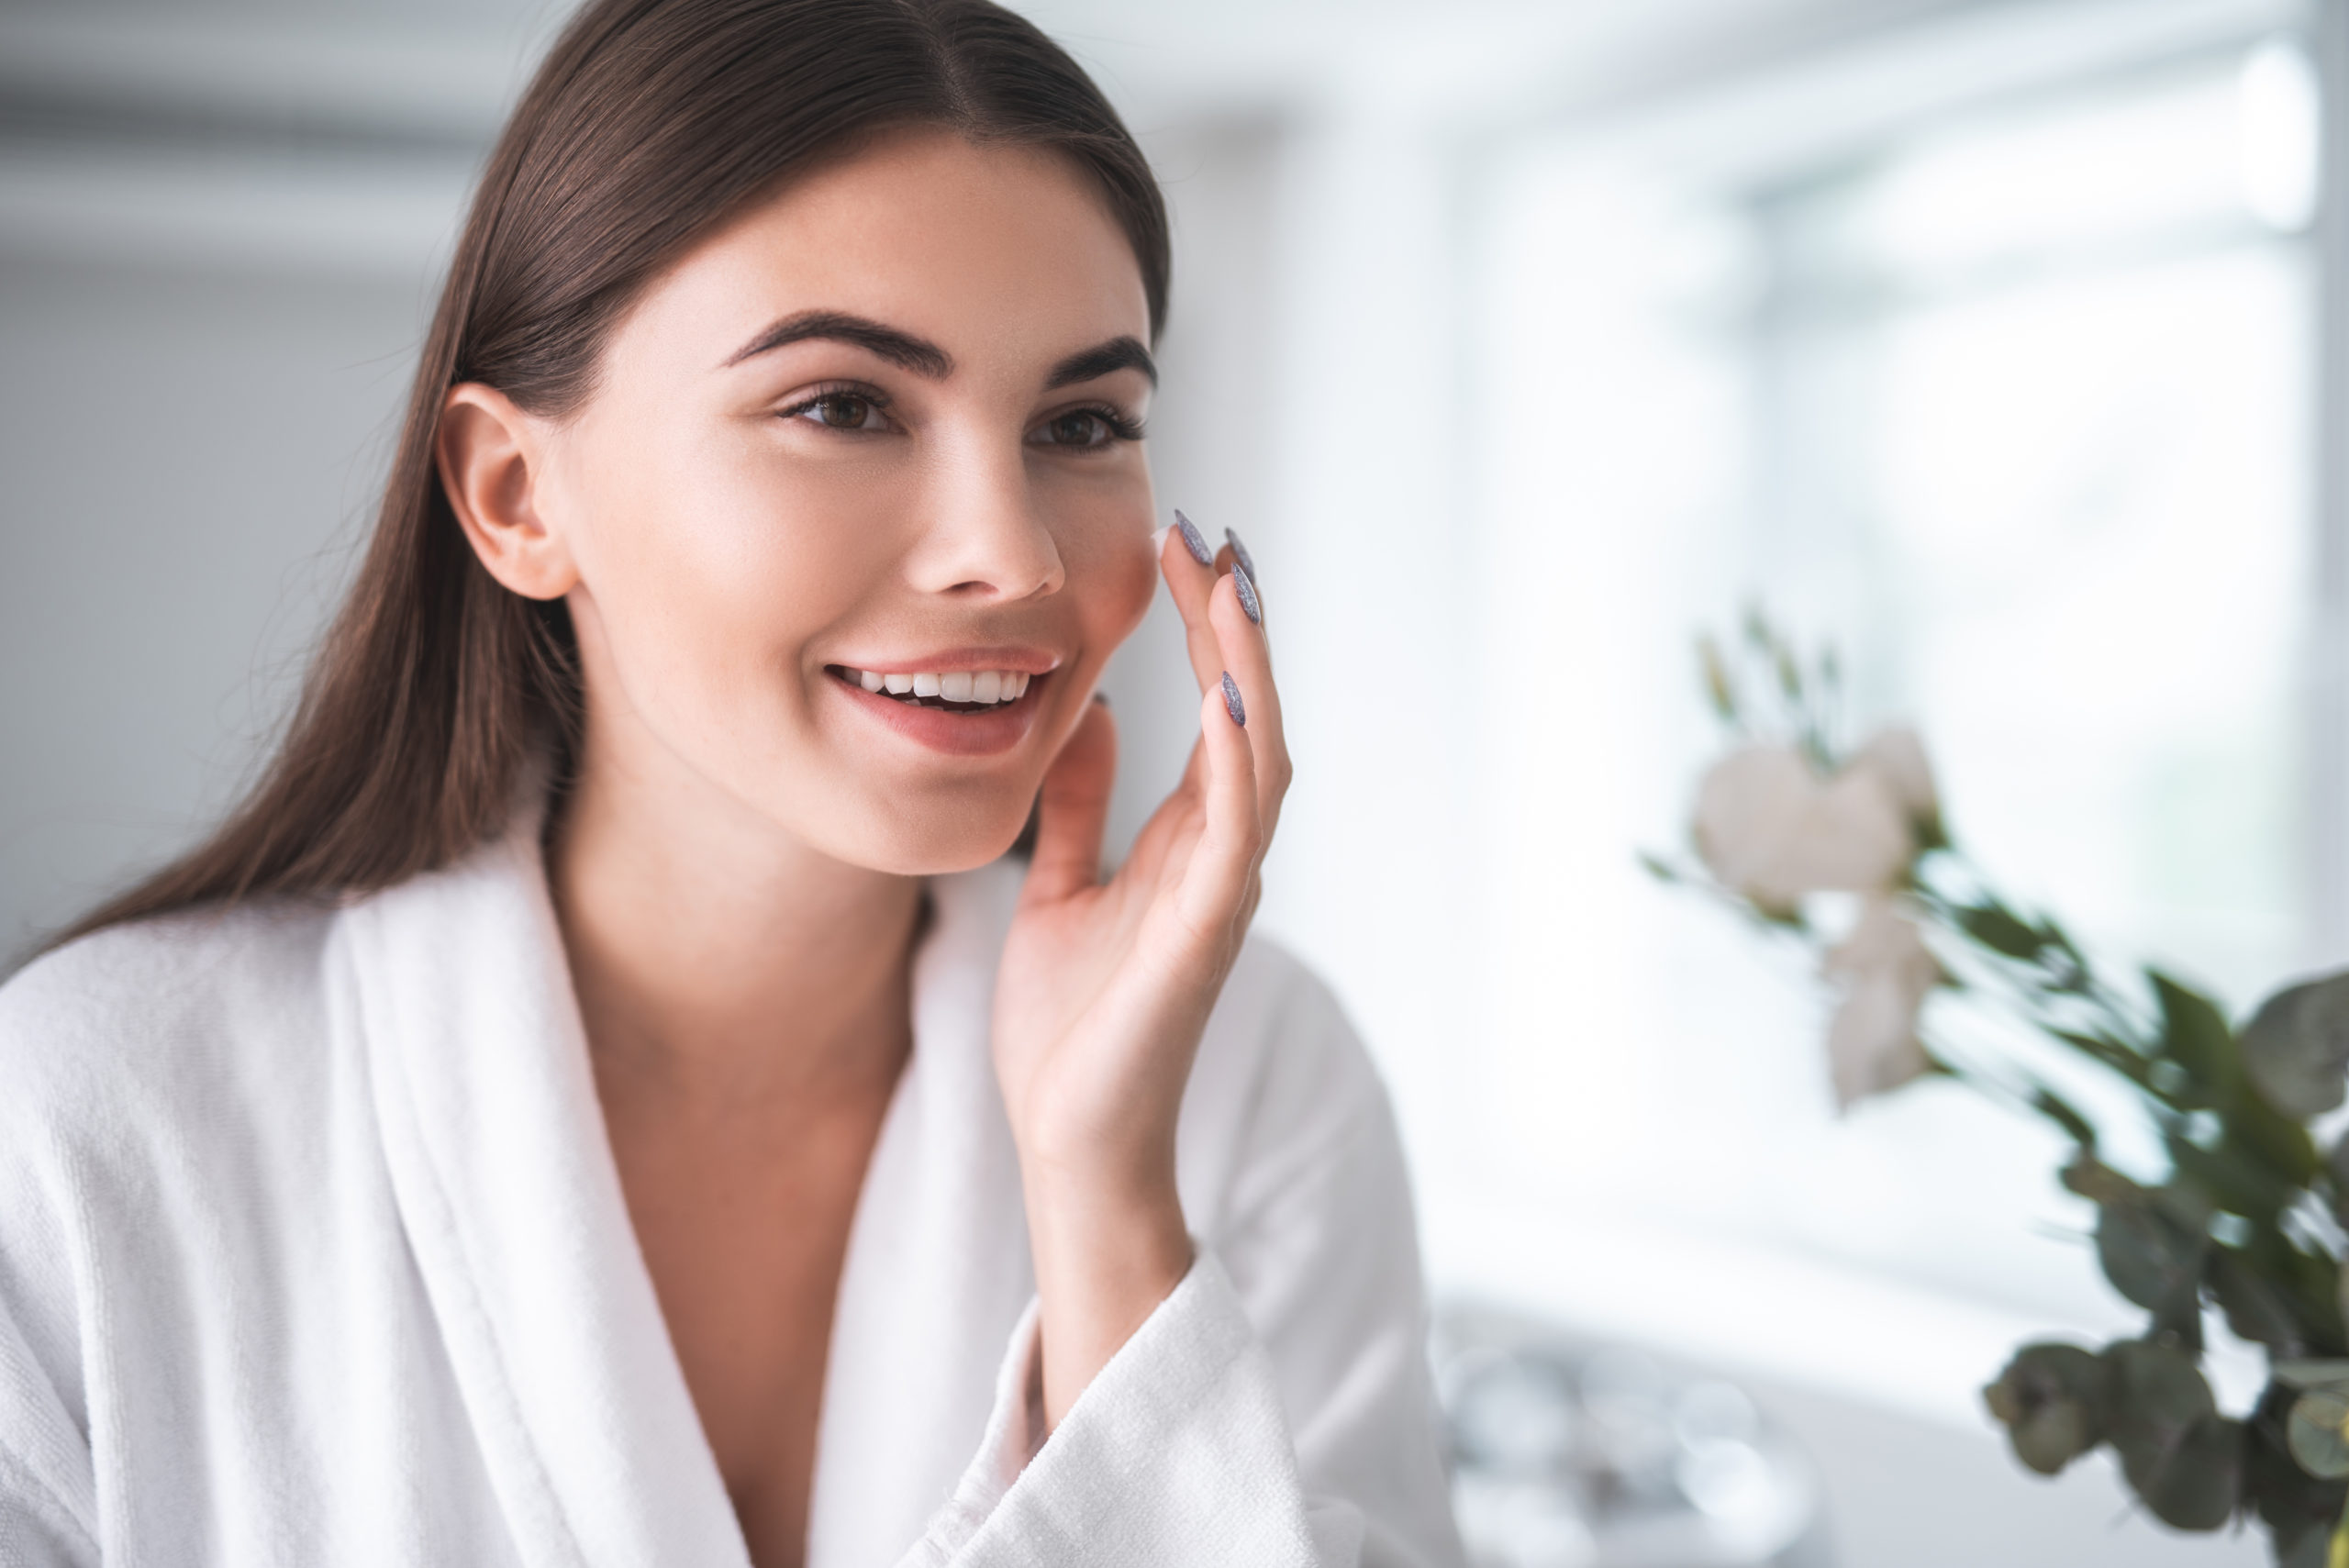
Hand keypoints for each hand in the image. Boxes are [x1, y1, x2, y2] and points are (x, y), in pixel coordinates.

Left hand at [991, 522, 1287, 1425]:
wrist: (1070, 1138)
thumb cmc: (1070, 1026)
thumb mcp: (1061, 888)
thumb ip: (1079, 809)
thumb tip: (1080, 718)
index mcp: (1188, 839)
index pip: (1213, 707)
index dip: (1203, 625)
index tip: (1179, 543)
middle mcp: (1220, 853)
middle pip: (1248, 710)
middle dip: (1233, 620)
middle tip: (1212, 532)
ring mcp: (1222, 891)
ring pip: (1258, 755)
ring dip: (1248, 665)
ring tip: (1231, 582)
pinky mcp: (1205, 932)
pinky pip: (1235, 831)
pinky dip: (1239, 761)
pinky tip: (1224, 694)